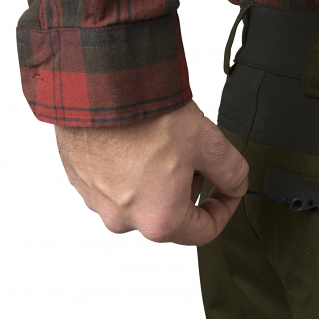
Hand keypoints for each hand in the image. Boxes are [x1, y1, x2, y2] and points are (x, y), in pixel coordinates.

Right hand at [54, 100, 247, 245]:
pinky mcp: (81, 181)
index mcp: (159, 219)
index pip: (204, 231)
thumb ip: (232, 172)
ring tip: (166, 142)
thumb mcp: (209, 144)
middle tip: (195, 154)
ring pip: (143, 198)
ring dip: (161, 177)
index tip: (228, 191)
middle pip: (172, 213)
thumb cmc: (148, 117)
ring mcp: (98, 201)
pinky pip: (116, 183)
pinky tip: (141, 140)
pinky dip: (133, 168)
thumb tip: (237, 184)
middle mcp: (123, 219)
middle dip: (191, 186)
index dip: (224, 208)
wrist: (103, 87)